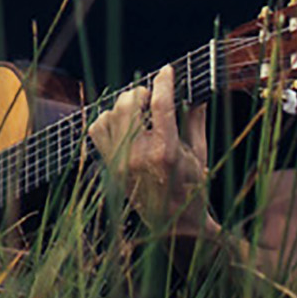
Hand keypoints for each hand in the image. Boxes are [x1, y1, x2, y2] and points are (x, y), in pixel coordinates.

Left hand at [86, 65, 209, 231]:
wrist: (172, 227)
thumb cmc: (191, 190)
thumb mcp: (199, 155)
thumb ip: (195, 120)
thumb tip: (195, 91)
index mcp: (166, 152)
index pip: (161, 105)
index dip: (164, 82)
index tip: (167, 70)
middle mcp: (138, 156)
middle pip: (128, 105)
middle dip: (141, 92)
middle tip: (151, 96)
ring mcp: (120, 162)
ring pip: (110, 114)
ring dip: (124, 104)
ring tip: (139, 110)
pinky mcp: (110, 167)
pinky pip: (97, 130)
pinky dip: (107, 119)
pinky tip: (123, 123)